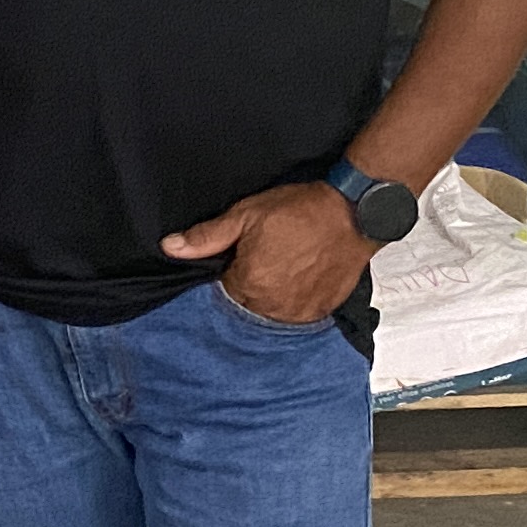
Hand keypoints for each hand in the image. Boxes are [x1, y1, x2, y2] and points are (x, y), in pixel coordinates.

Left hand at [160, 180, 366, 325]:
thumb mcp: (247, 214)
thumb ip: (207, 237)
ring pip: (269, 314)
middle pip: (245, 307)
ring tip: (284, 268)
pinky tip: (299, 279)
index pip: (221, 294)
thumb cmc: (303, 211)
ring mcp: (298, 312)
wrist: (354, 213)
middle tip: (265, 260)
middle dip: (247, 288)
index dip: (227, 275)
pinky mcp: (320, 312)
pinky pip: (296, 316)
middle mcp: (272, 305)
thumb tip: (172, 247)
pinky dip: (293, 302)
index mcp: (248, 284)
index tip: (237, 261)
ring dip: (269, 298)